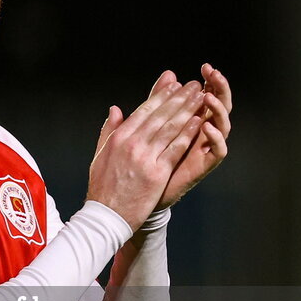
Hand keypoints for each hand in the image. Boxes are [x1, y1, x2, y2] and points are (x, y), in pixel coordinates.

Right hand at [87, 77, 204, 229]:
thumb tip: (115, 109)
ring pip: (171, 128)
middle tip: (193, 85)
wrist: (106, 215)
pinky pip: (176, 148)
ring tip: (201, 98)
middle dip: (179, 97)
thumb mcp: (100, 154)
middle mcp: (132, 143)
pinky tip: (198, 122)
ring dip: (188, 110)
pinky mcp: (157, 173)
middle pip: (160, 115)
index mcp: (118, 137)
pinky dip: (188, 133)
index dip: (162, 95)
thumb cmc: (102, 187)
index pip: (144, 110)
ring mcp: (145, 158)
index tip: (174, 85)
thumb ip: (109, 130)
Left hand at [156, 63, 230, 209]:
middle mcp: (204, 132)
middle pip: (220, 107)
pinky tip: (207, 126)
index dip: (209, 82)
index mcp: (194, 119)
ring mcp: (206, 148)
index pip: (208, 96)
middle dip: (220, 89)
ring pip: (223, 126)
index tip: (205, 67)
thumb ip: (160, 99)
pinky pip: (218, 151)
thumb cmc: (148, 155)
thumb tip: (168, 74)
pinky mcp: (205, 165)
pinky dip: (215, 138)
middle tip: (213, 74)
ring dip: (217, 110)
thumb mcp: (152, 123)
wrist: (143, 189)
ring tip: (207, 97)